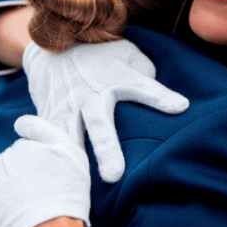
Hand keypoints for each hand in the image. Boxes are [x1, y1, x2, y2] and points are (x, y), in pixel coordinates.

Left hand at [0, 116, 90, 226]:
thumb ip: (44, 130)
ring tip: (28, 212)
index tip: (45, 176)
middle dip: (22, 179)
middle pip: (11, 168)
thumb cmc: (65, 193)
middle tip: (40, 197)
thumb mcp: (69, 151)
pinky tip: (12, 220)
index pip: (26, 149)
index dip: (39, 163)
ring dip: (8, 195)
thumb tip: (20, 122)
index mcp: (21, 148)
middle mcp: (0, 162)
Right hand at [23, 39, 188, 182]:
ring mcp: (67, 107)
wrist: (53, 41)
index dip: (160, 97)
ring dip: (75, 162)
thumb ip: (145, 72)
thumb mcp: (126, 52)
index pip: (142, 87)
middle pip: (99, 125)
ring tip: (80, 185)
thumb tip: (159, 99)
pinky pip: (47, 139)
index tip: (179, 107)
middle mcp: (90, 95)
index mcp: (115, 77)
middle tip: (114, 175)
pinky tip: (53, 179)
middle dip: (107, 149)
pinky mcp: (49, 116)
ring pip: (69, 137)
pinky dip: (50, 156)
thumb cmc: (99, 53)